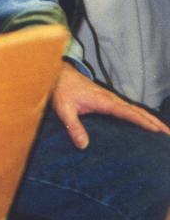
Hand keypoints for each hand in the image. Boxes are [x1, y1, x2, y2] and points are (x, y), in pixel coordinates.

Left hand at [51, 62, 169, 148]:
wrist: (60, 74)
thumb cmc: (62, 90)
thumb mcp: (64, 109)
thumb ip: (73, 126)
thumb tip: (83, 146)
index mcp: (103, 101)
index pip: (127, 112)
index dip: (141, 122)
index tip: (156, 131)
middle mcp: (111, 99)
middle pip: (138, 111)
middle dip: (155, 123)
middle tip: (169, 135)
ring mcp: (112, 99)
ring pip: (136, 110)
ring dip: (151, 120)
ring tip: (165, 133)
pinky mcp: (110, 101)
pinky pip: (130, 110)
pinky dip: (142, 117)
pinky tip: (147, 125)